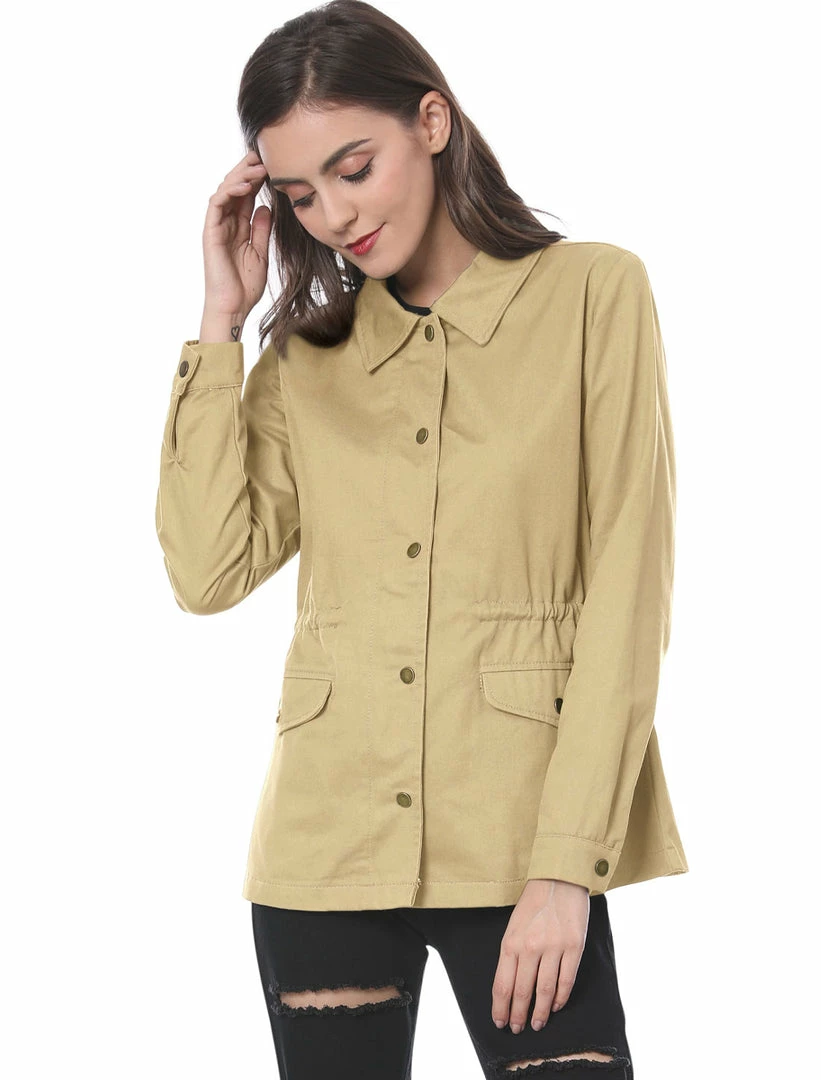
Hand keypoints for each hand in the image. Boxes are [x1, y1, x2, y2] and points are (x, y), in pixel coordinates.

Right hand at [201, 150, 272, 318]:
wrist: (234, 305)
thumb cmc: (245, 285)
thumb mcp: (260, 252)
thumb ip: (262, 229)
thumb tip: (266, 206)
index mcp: (238, 226)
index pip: (247, 195)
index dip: (258, 179)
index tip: (274, 167)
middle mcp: (226, 222)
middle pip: (235, 187)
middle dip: (248, 170)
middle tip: (264, 156)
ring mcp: (217, 225)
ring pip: (225, 190)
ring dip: (241, 176)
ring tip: (258, 167)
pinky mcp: (210, 231)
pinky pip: (217, 203)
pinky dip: (230, 191)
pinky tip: (245, 185)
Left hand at [492, 878, 589, 1032]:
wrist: (559, 878)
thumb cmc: (534, 902)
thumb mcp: (513, 925)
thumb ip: (512, 953)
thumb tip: (510, 986)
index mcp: (511, 942)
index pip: (502, 985)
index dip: (501, 1008)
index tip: (500, 1022)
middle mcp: (530, 947)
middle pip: (522, 992)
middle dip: (518, 1015)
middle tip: (517, 1029)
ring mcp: (554, 947)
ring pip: (544, 991)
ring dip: (540, 1012)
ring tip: (538, 1024)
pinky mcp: (574, 947)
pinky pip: (566, 980)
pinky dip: (560, 997)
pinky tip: (556, 1006)